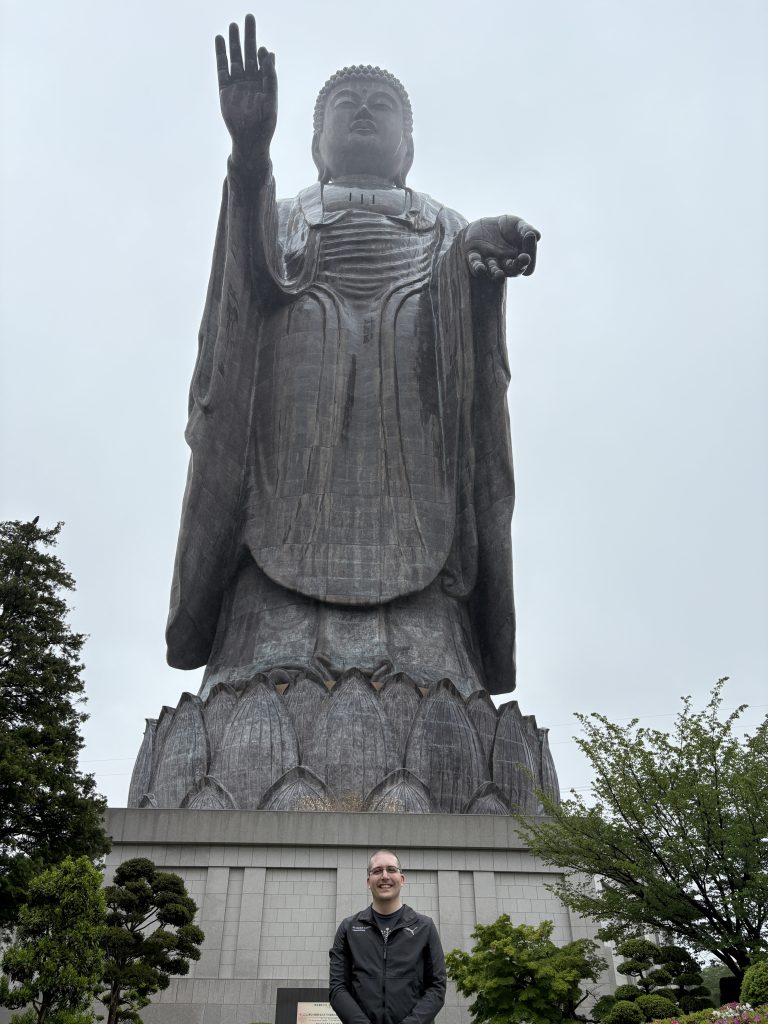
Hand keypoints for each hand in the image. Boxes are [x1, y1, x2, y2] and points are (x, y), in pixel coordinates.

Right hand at [215, 15, 276, 164]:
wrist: (249, 141)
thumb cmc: (264, 126)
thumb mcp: (272, 102)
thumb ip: (271, 79)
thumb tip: (270, 55)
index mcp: (263, 83)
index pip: (263, 62)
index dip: (262, 53)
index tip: (262, 47)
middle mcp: (250, 81)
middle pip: (249, 53)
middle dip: (249, 36)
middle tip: (249, 17)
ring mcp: (237, 84)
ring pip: (235, 58)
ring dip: (234, 42)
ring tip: (232, 25)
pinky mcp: (225, 89)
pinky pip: (222, 68)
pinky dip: (220, 54)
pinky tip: (219, 40)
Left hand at [464, 215, 539, 279]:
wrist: (483, 225)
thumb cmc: (506, 227)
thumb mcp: (519, 225)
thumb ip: (527, 230)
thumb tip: (536, 235)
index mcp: (518, 260)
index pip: (526, 265)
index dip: (527, 261)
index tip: (527, 255)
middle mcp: (504, 265)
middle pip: (512, 270)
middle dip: (517, 266)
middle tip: (522, 260)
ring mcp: (489, 262)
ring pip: (493, 270)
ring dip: (496, 273)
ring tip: (499, 274)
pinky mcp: (474, 256)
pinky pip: (475, 264)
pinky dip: (478, 267)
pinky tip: (481, 269)